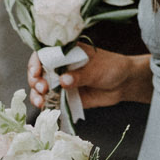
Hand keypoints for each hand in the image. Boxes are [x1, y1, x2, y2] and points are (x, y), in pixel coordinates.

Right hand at [29, 44, 151, 109]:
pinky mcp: (65, 97)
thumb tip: (63, 81)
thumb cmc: (111, 68)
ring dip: (37, 94)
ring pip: (41, 88)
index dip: (36, 62)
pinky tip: (44, 107)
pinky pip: (51, 100)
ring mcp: (61, 82)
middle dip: (35, 81)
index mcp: (66, 52)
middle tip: (42, 88)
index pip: (44, 54)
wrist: (124, 84)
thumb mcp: (96, 69)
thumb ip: (80, 75)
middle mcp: (60, 66)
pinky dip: (46, 104)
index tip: (36, 71)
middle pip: (38, 72)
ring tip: (41, 100)